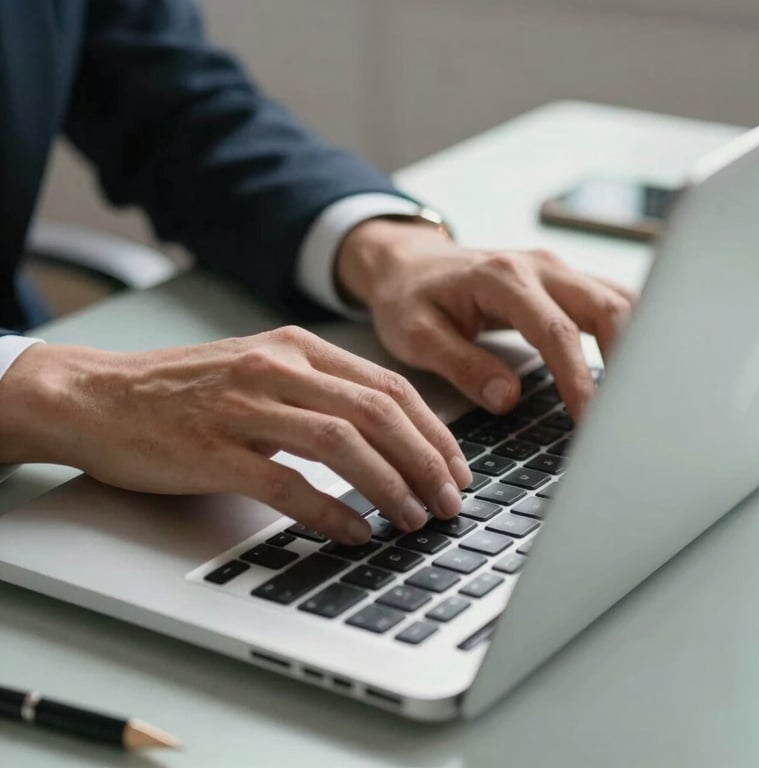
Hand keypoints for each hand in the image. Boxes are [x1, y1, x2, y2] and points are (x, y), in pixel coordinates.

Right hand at [0, 328, 471, 542]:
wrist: (99, 396)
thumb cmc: (185, 390)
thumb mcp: (262, 370)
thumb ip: (320, 392)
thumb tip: (386, 437)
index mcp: (297, 348)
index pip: (389, 387)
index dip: (433, 431)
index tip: (455, 468)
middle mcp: (277, 369)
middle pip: (378, 413)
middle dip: (425, 461)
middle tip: (450, 501)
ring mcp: (244, 406)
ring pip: (342, 443)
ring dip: (389, 485)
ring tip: (413, 519)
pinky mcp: (213, 449)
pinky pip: (287, 483)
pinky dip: (329, 511)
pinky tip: (354, 533)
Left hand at [336, 219, 634, 419]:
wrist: (407, 263)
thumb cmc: (408, 298)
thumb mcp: (417, 335)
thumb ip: (462, 364)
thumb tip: (507, 398)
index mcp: (501, 278)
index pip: (555, 331)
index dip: (577, 378)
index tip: (590, 419)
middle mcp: (538, 266)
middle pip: (607, 306)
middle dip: (627, 360)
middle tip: (629, 412)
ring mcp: (555, 270)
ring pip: (618, 300)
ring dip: (636, 345)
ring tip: (639, 396)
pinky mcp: (562, 280)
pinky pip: (609, 300)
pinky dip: (628, 332)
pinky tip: (632, 367)